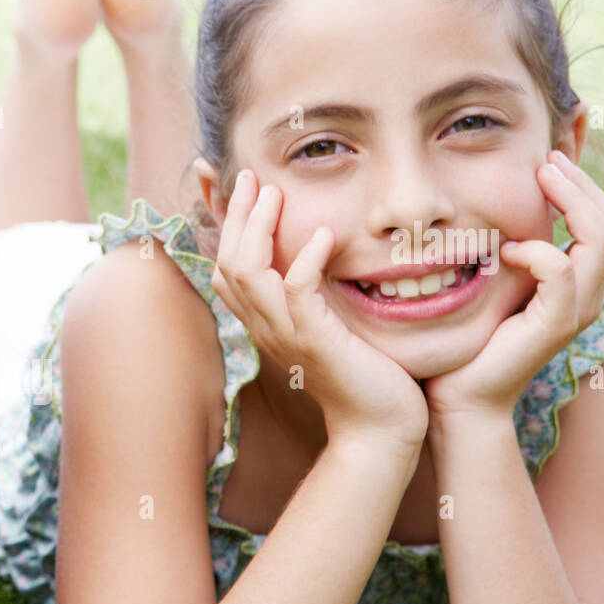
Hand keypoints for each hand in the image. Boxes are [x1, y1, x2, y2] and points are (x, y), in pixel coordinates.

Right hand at [210, 168, 428, 449]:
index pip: (226, 269)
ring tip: (274, 193)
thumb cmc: (366, 377)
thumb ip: (319, 296)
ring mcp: (286, 335)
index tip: (235, 186)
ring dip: (259, 227)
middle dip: (235, 214)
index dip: (224, 227)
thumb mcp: (332, 328)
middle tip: (250, 175)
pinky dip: (306, 259)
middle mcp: (265, 327)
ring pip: (248, 271)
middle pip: (227, 262)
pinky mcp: (315, 341)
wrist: (379, 428)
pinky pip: (297, 291)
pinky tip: (323, 235)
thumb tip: (321, 255)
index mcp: (265, 323)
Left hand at [423, 150, 603, 421]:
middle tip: (547, 159)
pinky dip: (540, 253)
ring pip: (600, 240)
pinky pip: (563, 275)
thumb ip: (499, 251)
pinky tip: (508, 248)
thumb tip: (486, 211)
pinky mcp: (553, 326)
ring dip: (573, 202)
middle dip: (581, 185)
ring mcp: (573, 311)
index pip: (600, 222)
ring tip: (540, 178)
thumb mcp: (486, 285)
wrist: (457, 397)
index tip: (546, 160)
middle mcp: (583, 296)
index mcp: (572, 284)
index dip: (581, 187)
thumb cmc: (464, 343)